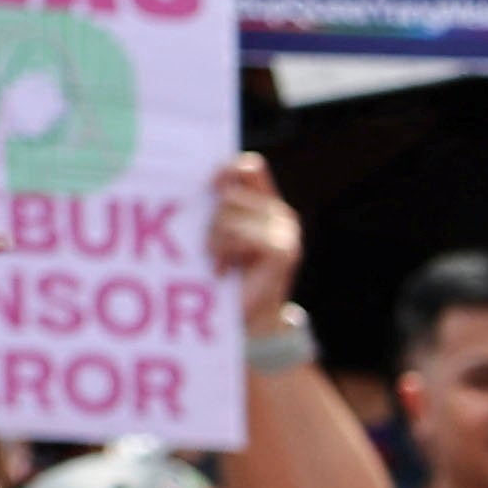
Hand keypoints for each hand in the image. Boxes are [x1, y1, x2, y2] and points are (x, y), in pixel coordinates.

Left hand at [212, 152, 303, 327]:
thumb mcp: (217, 235)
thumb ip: (216, 208)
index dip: (227, 169)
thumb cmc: (226, 278)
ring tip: (218, 263)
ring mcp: (286, 232)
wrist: (247, 321)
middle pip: (231, 193)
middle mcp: (280, 214)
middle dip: (211, 221)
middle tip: (212, 250)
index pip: (250, 166)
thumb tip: (201, 184)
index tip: (208, 184)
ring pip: (230, 216)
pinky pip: (241, 236)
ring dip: (214, 241)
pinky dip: (224, 253)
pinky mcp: (284, 250)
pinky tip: (224, 269)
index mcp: (266, 204)